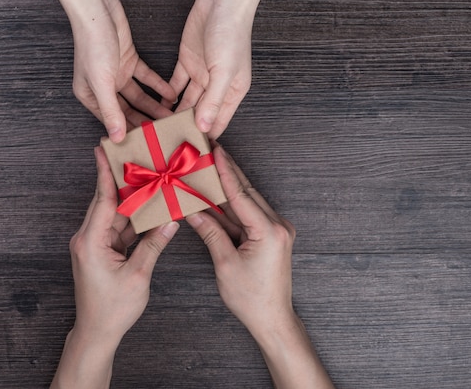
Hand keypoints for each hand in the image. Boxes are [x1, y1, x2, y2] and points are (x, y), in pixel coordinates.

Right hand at [28, 0, 175, 142]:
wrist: (98, 12)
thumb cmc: (93, 47)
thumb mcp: (102, 83)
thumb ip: (111, 112)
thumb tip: (117, 138)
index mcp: (90, 97)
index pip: (112, 121)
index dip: (129, 132)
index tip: (147, 144)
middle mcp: (103, 88)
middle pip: (128, 110)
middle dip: (145, 121)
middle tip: (165, 133)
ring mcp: (117, 74)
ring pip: (139, 96)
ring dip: (155, 105)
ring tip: (172, 117)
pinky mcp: (129, 61)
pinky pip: (146, 78)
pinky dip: (158, 86)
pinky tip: (172, 95)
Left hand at [51, 147, 178, 387]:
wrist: (97, 332)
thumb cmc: (113, 308)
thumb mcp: (138, 275)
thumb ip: (154, 245)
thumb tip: (171, 220)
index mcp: (91, 242)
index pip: (102, 200)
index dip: (105, 173)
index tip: (102, 149)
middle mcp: (87, 239)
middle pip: (107, 203)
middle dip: (121, 181)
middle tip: (133, 156)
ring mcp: (93, 245)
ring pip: (114, 216)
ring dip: (130, 202)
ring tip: (147, 180)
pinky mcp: (100, 251)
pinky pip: (117, 229)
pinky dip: (132, 221)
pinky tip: (148, 210)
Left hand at [170, 0, 252, 138]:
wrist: (222, 1)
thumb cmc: (231, 36)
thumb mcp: (223, 72)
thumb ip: (212, 101)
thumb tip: (204, 128)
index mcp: (232, 92)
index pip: (218, 122)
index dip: (206, 137)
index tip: (191, 153)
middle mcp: (216, 86)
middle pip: (199, 114)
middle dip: (186, 127)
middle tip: (169, 144)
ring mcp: (201, 74)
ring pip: (185, 101)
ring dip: (173, 113)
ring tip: (159, 129)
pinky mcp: (187, 62)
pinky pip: (175, 84)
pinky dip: (167, 95)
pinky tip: (157, 107)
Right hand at [186, 145, 294, 332]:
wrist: (273, 318)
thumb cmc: (251, 298)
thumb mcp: (225, 264)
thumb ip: (211, 233)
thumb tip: (192, 211)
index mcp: (269, 231)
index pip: (241, 195)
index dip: (225, 172)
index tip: (215, 151)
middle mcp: (278, 226)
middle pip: (247, 192)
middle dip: (228, 171)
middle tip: (212, 150)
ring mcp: (277, 230)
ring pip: (248, 202)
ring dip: (229, 188)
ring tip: (211, 167)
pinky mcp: (272, 237)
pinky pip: (249, 215)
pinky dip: (233, 206)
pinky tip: (217, 196)